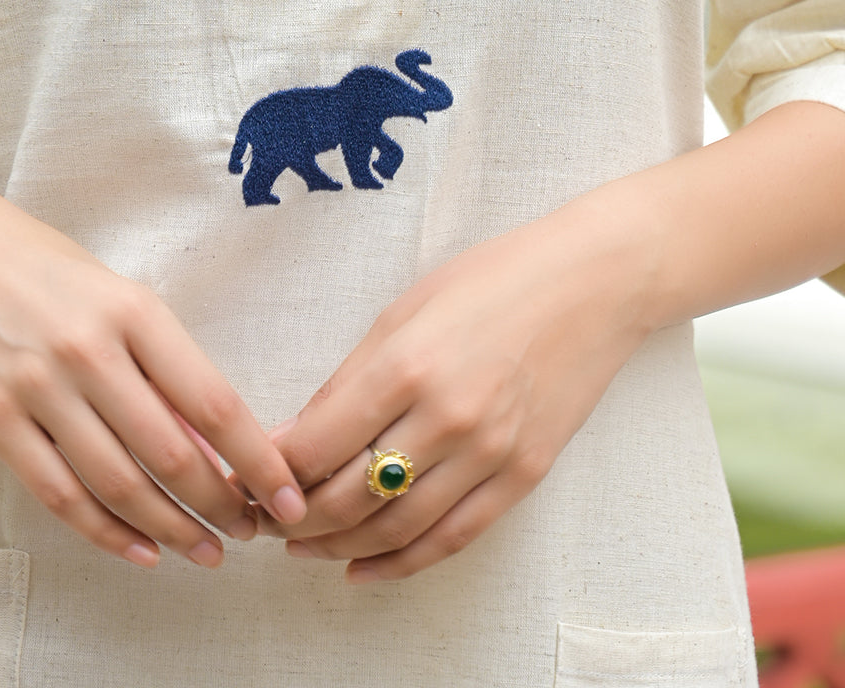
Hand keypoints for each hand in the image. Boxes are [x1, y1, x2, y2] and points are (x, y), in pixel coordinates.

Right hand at [0, 171, 306, 568]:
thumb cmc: (46, 267)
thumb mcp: (117, 295)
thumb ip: (160, 363)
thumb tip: (213, 444)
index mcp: (134, 310)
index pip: (213, 401)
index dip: (257, 460)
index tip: (288, 494)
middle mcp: (88, 349)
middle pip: (171, 452)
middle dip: (221, 505)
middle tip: (249, 533)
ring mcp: (36, 387)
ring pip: (119, 483)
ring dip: (171, 528)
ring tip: (205, 551)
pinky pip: (58, 493)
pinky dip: (104, 532)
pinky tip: (139, 551)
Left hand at [247, 201, 651, 582]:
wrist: (594, 284)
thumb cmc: (495, 278)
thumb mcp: (406, 309)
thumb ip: (351, 378)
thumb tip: (297, 435)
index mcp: (407, 365)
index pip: (318, 445)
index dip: (274, 472)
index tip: (250, 478)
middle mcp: (447, 418)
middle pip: (349, 497)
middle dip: (296, 518)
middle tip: (266, 519)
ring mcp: (490, 452)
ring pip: (396, 528)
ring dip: (338, 546)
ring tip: (303, 546)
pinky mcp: (524, 475)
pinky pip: (453, 537)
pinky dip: (401, 563)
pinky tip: (363, 567)